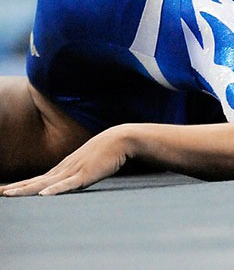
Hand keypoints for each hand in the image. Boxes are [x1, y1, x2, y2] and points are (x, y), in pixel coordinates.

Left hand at [0, 126, 129, 195]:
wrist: (120, 140)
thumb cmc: (107, 151)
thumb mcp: (89, 163)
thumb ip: (80, 172)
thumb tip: (75, 178)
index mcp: (65, 167)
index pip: (39, 178)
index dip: (21, 184)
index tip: (5, 189)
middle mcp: (65, 169)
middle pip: (36, 181)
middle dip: (16, 187)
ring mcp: (74, 171)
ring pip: (45, 183)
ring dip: (26, 189)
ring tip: (9, 194)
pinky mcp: (86, 175)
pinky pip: (68, 185)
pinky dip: (55, 190)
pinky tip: (43, 195)